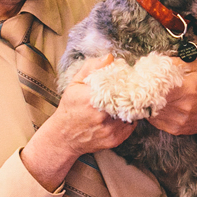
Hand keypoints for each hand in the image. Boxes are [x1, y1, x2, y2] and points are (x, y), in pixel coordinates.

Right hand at [22, 55, 135, 190]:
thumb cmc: (70, 108)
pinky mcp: (116, 139)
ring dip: (130, 106)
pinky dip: (129, 118)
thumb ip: (92, 68)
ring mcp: (110, 129)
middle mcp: (102, 115)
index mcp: (91, 98)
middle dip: (129, 94)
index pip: (119, 85)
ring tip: (123, 102)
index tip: (127, 79)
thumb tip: (109, 57)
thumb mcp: (75, 84)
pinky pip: (131, 125)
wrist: (64, 137)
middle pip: (128, 99)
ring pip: (132, 112)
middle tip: (129, 90)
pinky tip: (120, 115)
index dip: (126, 82)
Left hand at [148, 57, 196, 135]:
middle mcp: (183, 106)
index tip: (142, 79)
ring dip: (147, 104)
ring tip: (146, 97)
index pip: (160, 86)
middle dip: (145, 93)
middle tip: (139, 87)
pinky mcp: (174, 129)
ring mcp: (178, 120)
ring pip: (152, 111)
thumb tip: (159, 61)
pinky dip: (152, 113)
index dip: (149, 82)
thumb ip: (178, 62)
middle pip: (153, 99)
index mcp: (188, 89)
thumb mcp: (196, 69)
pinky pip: (155, 121)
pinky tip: (155, 107)